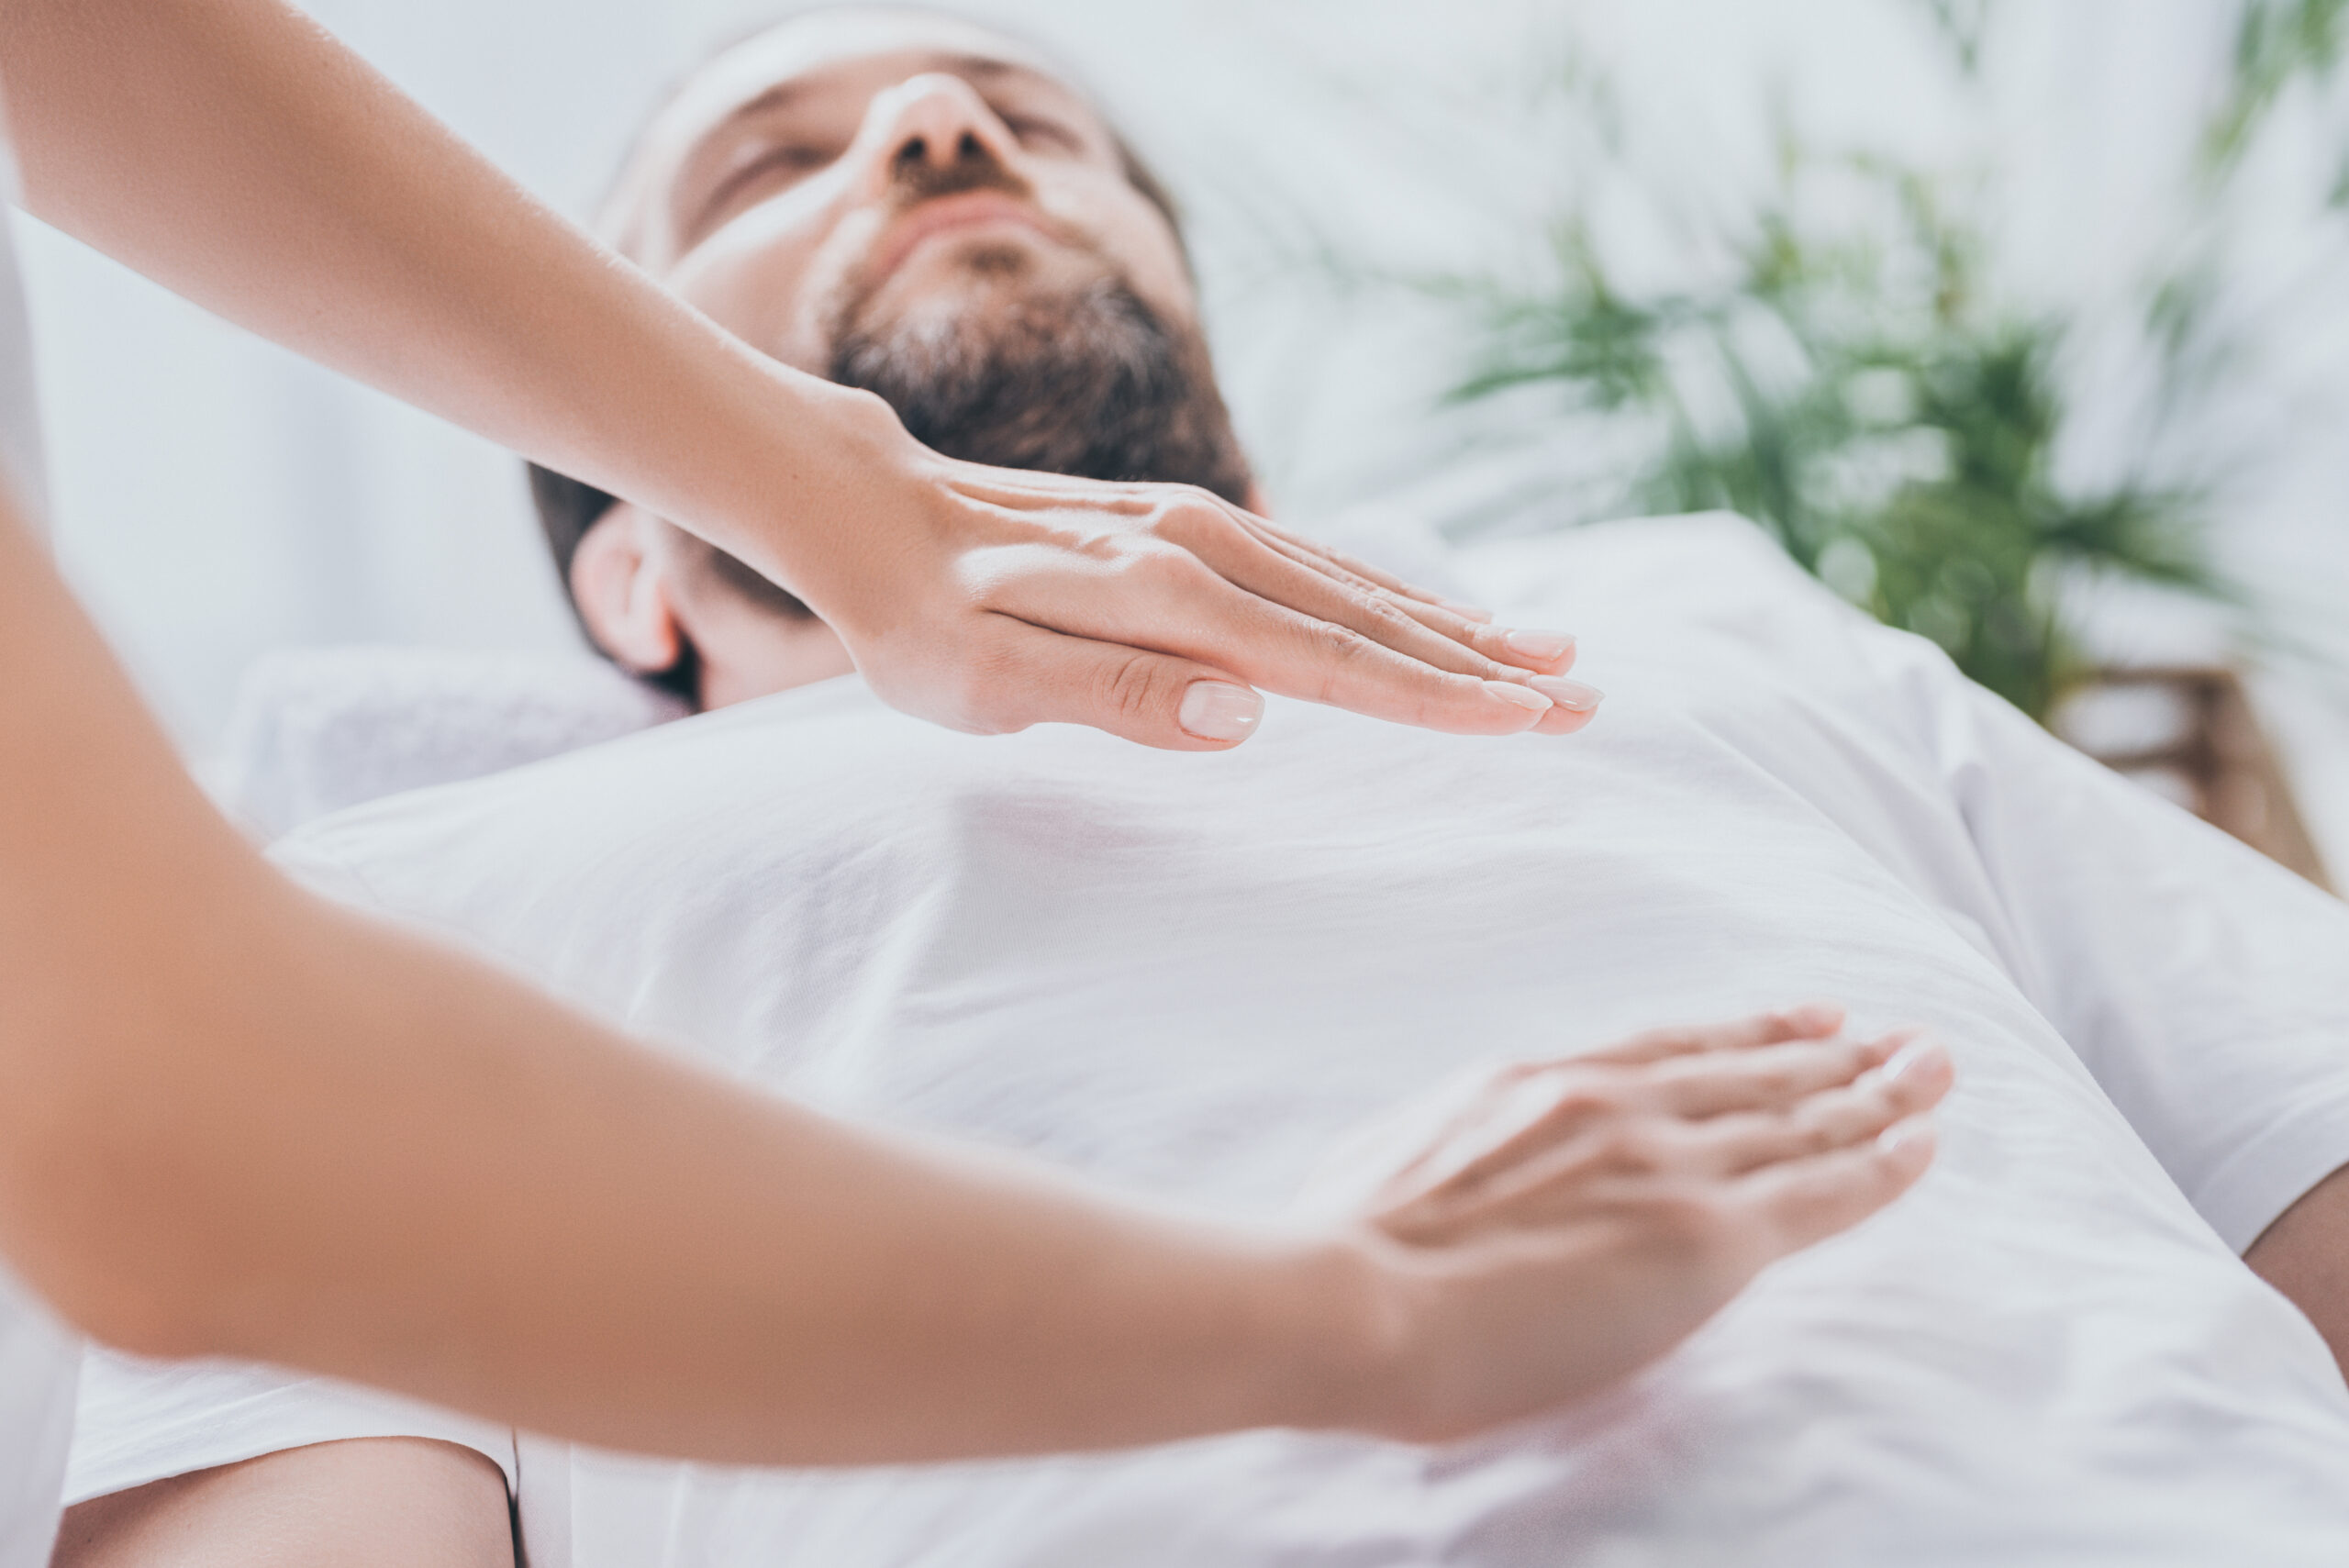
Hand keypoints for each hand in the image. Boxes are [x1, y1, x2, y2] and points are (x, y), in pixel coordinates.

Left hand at [772, 396, 1601, 749]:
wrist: (872, 514)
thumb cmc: (918, 621)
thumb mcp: (986, 680)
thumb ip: (1114, 694)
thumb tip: (1244, 714)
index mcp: (1165, 594)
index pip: (1325, 660)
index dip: (1430, 698)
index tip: (1527, 723)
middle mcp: (1202, 547)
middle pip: (1369, 617)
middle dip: (1483, 666)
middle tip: (1589, 702)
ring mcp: (1204, 529)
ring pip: (1359, 583)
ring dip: (1458, 625)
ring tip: (1553, 652)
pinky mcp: (1194, 529)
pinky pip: (1318, 564)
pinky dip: (1393, 592)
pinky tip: (1438, 613)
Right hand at [1303, 1005, 1950, 1441]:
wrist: (1352, 1294)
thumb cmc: (1343, 1245)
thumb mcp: (1393, 1153)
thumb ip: (1454, 1145)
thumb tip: (1453, 1161)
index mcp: (1543, 1083)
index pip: (1674, 1050)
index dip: (1749, 1033)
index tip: (1806, 1017)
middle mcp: (1617, 1105)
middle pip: (1755, 1070)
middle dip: (1836, 1053)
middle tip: (1899, 1035)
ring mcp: (1666, 1164)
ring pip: (1802, 1117)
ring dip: (1879, 1091)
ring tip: (1934, 1067)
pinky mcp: (1704, 1237)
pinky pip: (1820, 1193)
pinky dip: (1880, 1164)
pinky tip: (1921, 1144)